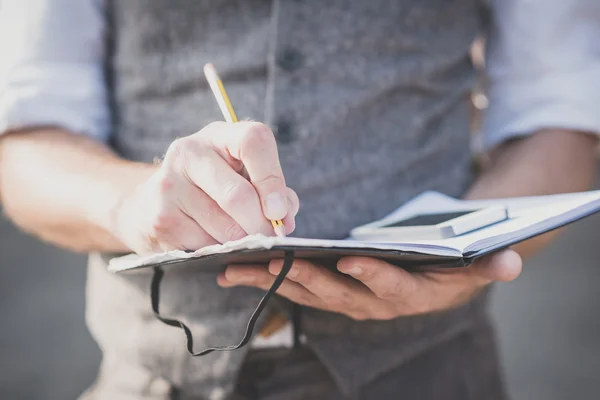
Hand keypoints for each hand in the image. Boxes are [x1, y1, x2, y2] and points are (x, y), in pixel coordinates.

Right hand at [112, 121, 298, 253]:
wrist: (151, 204)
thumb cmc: (213, 189)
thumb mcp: (243, 177)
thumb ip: (272, 191)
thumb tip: (284, 218)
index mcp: (219, 136)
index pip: (253, 141)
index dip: (273, 179)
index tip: (280, 211)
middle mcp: (190, 152)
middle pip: (238, 195)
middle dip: (261, 225)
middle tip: (269, 239)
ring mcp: (170, 184)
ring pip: (225, 228)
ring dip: (243, 242)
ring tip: (242, 241)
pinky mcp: (161, 218)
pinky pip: (206, 245)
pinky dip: (220, 252)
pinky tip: (215, 245)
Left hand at [217, 249, 521, 319]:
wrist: (430, 279)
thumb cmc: (447, 267)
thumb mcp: (473, 265)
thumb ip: (491, 264)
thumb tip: (515, 264)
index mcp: (407, 295)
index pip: (390, 288)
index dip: (374, 276)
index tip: (351, 261)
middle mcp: (372, 304)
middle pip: (335, 293)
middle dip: (304, 277)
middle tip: (274, 260)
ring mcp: (345, 300)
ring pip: (305, 293)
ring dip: (271, 280)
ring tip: (236, 267)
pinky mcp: (325, 292)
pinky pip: (292, 288)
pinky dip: (264, 278)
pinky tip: (235, 269)